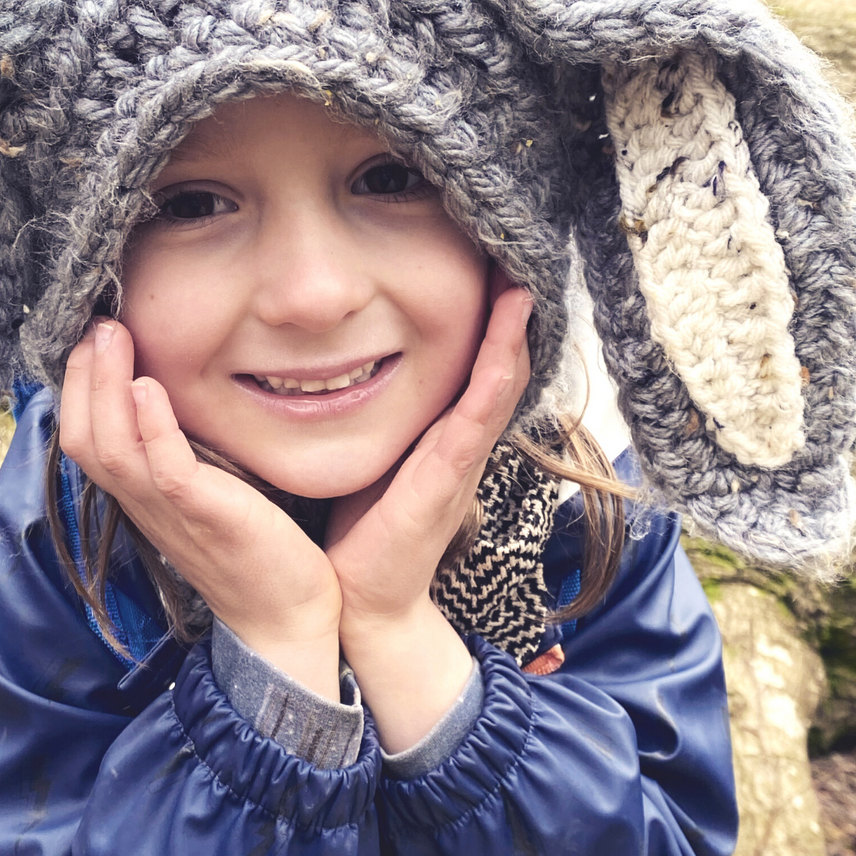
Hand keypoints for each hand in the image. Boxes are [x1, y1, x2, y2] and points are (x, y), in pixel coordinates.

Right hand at [60, 321, 342, 700]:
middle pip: (83, 437)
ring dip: (106, 387)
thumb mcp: (212, 490)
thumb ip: (188, 451)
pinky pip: (164, 471)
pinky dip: (151, 429)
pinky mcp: (207, 517)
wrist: (288, 617)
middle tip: (98, 323)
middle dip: (84, 375)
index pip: (86, 437)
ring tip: (112, 337)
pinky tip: (148, 388)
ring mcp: (171, 512)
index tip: (95, 336)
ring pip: (111, 448)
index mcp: (143, 496)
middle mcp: (145, 503)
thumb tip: (176, 399)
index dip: (81, 386)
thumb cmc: (256, 550)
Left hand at [324, 284, 532, 749]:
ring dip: (513, 330)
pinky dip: (497, 368)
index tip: (488, 265)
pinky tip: (507, 331)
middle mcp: (461, 440)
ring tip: (521, 279)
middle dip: (509, 313)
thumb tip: (333, 366)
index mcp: (442, 434)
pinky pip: (479, 413)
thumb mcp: (370, 457)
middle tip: (516, 256)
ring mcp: (461, 458)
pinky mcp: (449, 476)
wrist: (364, 598)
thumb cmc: (361, 529)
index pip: (474, 364)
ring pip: (498, 380)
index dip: (488, 318)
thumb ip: (370, 417)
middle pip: (498, 364)